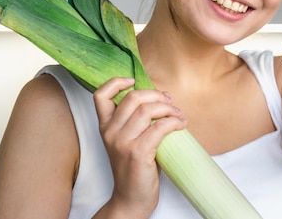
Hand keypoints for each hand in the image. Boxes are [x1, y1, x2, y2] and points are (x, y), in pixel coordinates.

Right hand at [93, 78, 186, 216]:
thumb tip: (162, 97)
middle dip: (155, 95)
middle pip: (132, 97)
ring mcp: (123, 142)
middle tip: (169, 102)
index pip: (100, 95)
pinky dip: (174, 122)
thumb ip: (136, 120)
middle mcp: (110, 132)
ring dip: (168, 108)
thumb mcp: (128, 140)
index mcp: (105, 127)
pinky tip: (181, 124)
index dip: (116, 82)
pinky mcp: (138, 153)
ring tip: (177, 114)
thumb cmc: (135, 167)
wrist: (131, 199)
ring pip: (147, 110)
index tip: (134, 81)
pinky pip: (160, 127)